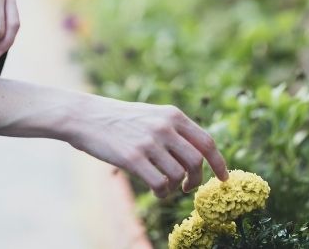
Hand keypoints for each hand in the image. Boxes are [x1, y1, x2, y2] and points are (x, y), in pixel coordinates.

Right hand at [67, 95, 228, 197]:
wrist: (85, 116)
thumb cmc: (118, 119)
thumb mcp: (151, 115)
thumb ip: (174, 130)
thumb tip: (197, 155)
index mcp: (172, 115)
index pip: (207, 141)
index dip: (219, 162)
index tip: (223, 177)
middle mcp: (164, 127)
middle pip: (196, 161)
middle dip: (196, 179)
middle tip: (187, 187)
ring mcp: (149, 142)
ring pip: (178, 175)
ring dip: (176, 187)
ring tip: (165, 187)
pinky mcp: (133, 158)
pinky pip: (160, 184)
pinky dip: (162, 192)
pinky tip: (156, 190)